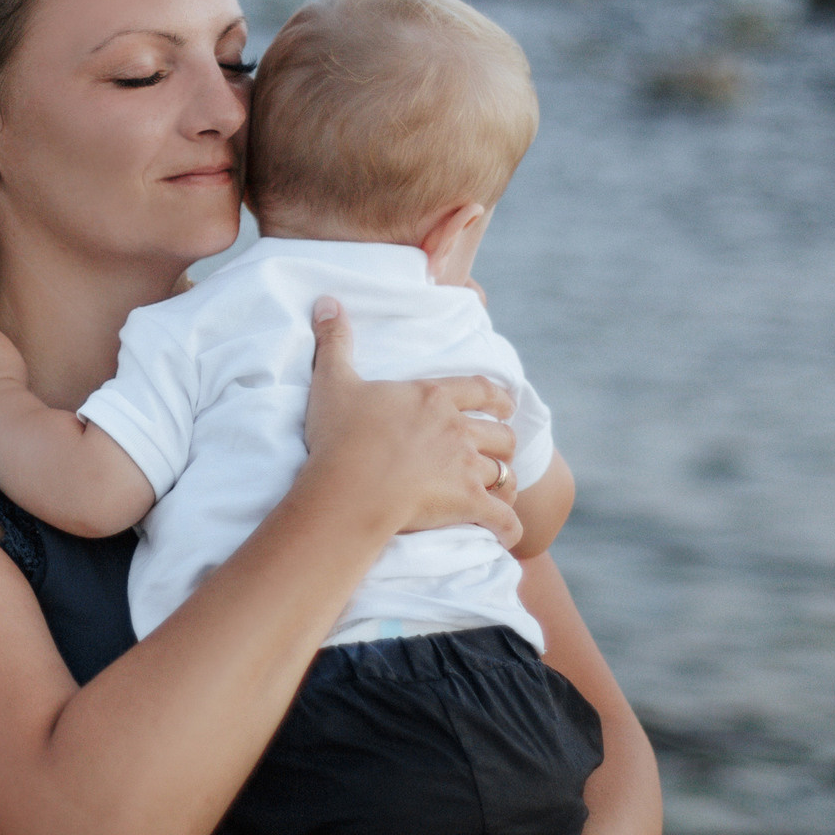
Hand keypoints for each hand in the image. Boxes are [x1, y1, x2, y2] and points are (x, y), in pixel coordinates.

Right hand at [302, 298, 521, 546]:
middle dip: (503, 439)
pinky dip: (508, 528)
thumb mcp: (333, 382)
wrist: (350, 488)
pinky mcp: (468, 504)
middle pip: (500, 432)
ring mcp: (466, 467)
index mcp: (433, 398)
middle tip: (501, 445)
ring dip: (503, 479)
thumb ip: (335, 341)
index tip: (504, 402)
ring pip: (504, 471)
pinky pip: (503, 518)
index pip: (480, 389)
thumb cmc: (340, 436)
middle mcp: (458, 429)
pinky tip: (506, 535)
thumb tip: (326, 299)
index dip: (496, 395)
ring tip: (498, 488)